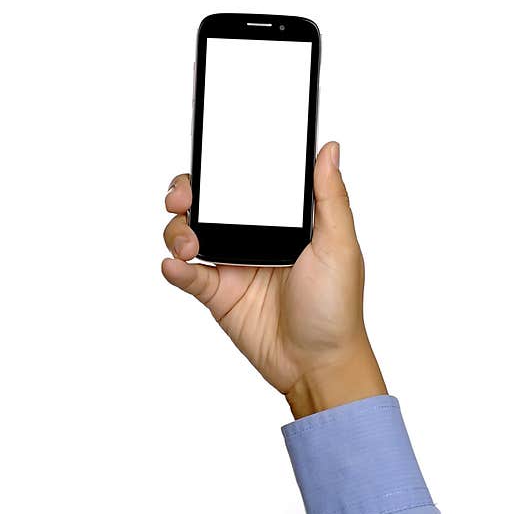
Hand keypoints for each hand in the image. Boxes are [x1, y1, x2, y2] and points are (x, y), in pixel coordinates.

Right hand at [162, 142, 385, 418]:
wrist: (318, 364)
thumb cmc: (337, 308)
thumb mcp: (340, 246)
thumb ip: (330, 197)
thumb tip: (329, 149)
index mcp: (281, 220)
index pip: (245, 183)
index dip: (222, 169)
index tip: (209, 161)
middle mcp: (253, 237)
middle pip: (207, 204)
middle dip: (186, 195)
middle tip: (182, 199)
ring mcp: (232, 266)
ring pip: (189, 235)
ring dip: (178, 232)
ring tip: (188, 246)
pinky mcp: (218, 295)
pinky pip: (187, 276)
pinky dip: (174, 268)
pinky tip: (175, 265)